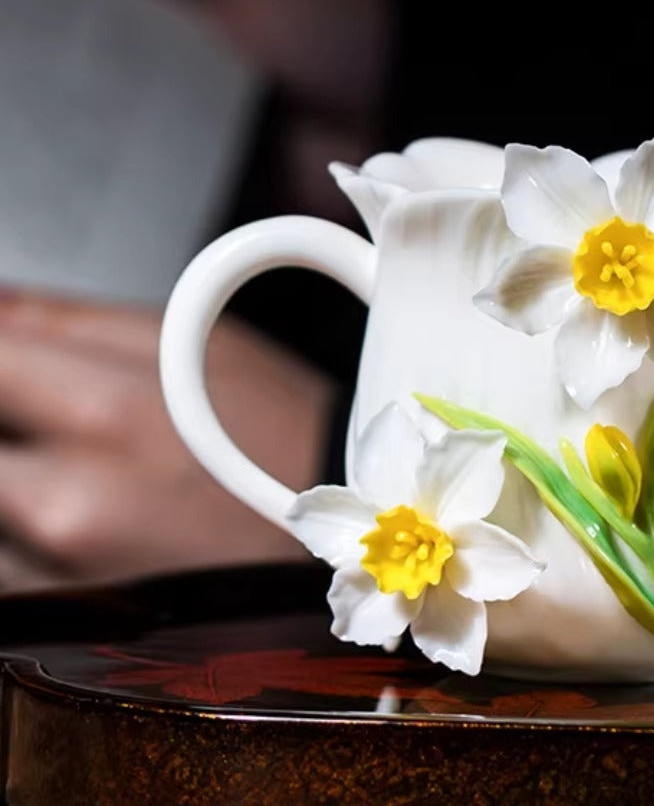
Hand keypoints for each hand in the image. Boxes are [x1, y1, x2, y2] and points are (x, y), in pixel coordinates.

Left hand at [0, 290, 333, 592]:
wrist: (334, 539)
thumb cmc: (279, 436)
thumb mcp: (195, 344)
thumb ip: (74, 322)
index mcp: (107, 411)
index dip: (0, 358)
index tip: (13, 361)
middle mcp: (71, 500)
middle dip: (6, 419)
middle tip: (36, 412)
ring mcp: (64, 570)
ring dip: (13, 476)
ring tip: (68, 462)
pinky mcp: (69, 617)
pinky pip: (5, 566)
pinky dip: (22, 532)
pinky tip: (77, 510)